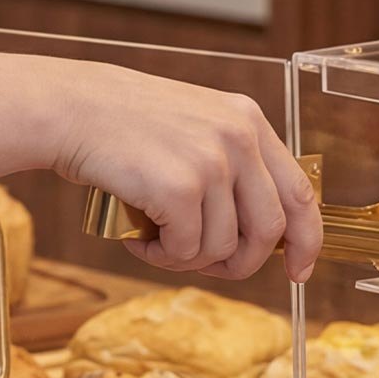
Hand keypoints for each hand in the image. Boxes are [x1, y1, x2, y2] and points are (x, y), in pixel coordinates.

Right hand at [52, 63, 321, 283]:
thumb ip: (233, 165)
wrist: (71, 107)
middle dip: (241, 263)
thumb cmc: (126, 125)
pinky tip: (139, 241)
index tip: (299, 270)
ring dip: (187, 259)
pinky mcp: (180, 186)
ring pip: (223, 247)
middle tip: (205, 265)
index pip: (300, 192)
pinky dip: (161, 257)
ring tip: (156, 241)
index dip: (307, 240)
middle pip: (268, 231)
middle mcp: (239, 138)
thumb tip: (264, 234)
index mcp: (249, 122)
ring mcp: (212, 161)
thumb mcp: (197, 126)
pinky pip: (185, 250)